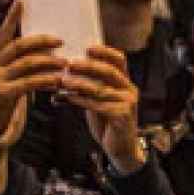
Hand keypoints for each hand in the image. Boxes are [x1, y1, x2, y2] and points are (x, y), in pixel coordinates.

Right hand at [0, 3, 64, 155]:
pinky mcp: (3, 94)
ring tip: (65, 62)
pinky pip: (30, 82)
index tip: (21, 1)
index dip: (12, 17)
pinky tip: (58, 81)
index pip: (2, 34)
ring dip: (49, 62)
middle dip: (41, 41)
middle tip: (60, 40)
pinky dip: (47, 80)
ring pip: (27, 63)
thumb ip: (12, 65)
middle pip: (18, 45)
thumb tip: (40, 53)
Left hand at [61, 44, 142, 172]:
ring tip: (63, 81)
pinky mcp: (122, 116)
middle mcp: (130, 90)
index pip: (119, 60)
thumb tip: (67, 73)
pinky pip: (98, 105)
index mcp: (126, 82)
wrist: (121, 148)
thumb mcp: (100, 100)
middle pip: (110, 71)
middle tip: (70, 64)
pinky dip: (81, 100)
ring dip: (80, 84)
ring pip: (101, 89)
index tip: (87, 47)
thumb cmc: (107, 122)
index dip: (105, 51)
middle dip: (89, 66)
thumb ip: (91, 87)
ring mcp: (128, 103)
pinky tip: (67, 98)